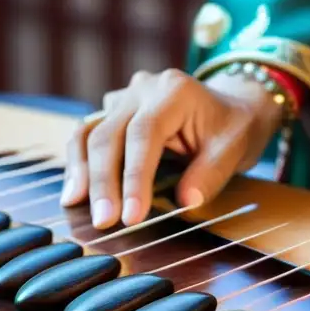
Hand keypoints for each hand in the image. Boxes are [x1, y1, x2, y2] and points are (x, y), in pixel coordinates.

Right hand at [62, 68, 281, 228]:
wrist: (232, 107)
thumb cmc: (233, 128)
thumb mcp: (235, 149)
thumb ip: (210, 174)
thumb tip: (186, 202)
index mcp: (174, 91)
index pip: (144, 134)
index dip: (135, 177)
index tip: (131, 216)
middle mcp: (143, 89)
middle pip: (110, 134)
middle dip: (104, 181)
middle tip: (104, 222)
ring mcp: (125, 97)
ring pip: (90, 132)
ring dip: (83, 171)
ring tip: (75, 206)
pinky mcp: (114, 112)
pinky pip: (88, 135)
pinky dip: (80, 163)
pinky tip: (75, 192)